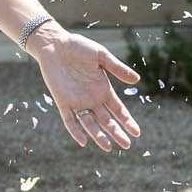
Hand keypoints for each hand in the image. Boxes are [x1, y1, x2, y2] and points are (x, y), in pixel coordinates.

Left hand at [27, 24, 141, 151]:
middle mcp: (92, 98)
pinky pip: (69, 120)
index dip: (127, 121)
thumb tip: (137, 80)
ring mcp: (77, 101)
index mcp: (103, 89)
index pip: (118, 110)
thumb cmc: (78, 46)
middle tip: (127, 145)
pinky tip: (83, 141)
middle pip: (107, 120)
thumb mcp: (100, 56)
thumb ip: (117, 68)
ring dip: (98, 135)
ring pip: (90, 124)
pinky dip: (75, 131)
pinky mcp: (62, 101)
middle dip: (117, 133)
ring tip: (108, 147)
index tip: (136, 132)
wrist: (54, 43)